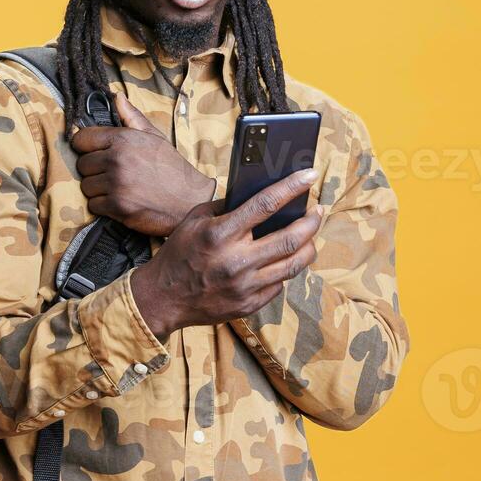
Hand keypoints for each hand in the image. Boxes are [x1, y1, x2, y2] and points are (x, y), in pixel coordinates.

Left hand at [69, 92, 216, 237]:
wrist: (189, 201)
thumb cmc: (171, 168)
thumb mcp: (154, 137)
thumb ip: (132, 117)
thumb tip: (116, 97)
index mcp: (123, 139)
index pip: (81, 138)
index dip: (86, 145)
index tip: (94, 151)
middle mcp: (116, 160)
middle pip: (82, 164)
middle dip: (94, 169)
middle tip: (112, 172)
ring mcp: (115, 184)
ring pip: (86, 186)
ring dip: (98, 188)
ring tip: (117, 187)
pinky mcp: (116, 207)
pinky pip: (94, 204)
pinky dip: (104, 206)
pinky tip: (120, 200)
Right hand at [129, 168, 324, 339]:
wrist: (162, 298)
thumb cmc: (178, 254)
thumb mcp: (193, 221)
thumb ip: (224, 207)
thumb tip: (256, 194)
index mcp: (220, 234)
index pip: (265, 204)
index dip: (292, 187)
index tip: (310, 175)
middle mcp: (235, 261)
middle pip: (290, 238)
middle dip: (311, 221)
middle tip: (317, 211)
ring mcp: (245, 286)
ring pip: (294, 264)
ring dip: (309, 246)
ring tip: (311, 234)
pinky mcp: (249, 304)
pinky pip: (279, 284)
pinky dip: (286, 268)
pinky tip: (286, 258)